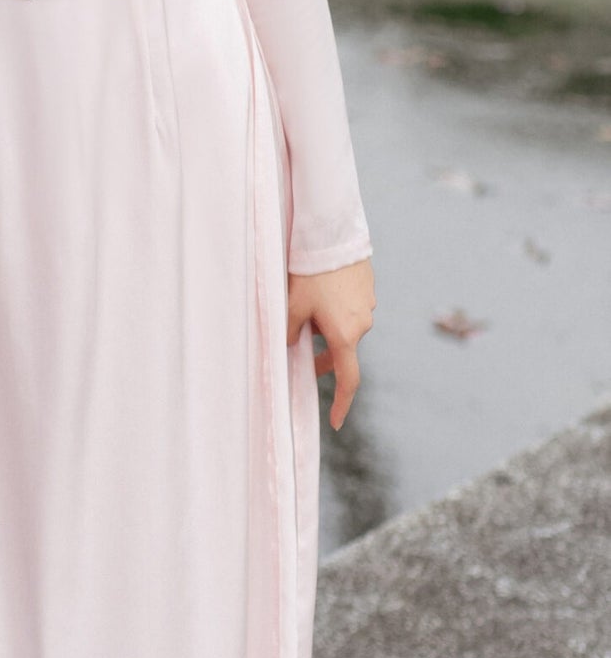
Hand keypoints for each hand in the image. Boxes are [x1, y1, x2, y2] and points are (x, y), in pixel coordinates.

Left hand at [288, 256, 374, 431]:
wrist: (334, 236)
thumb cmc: (311, 273)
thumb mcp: (292, 305)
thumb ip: (290, 331)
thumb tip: (289, 346)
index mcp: (345, 335)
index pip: (347, 379)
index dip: (341, 403)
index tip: (335, 421)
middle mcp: (363, 325)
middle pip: (342, 351)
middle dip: (322, 355)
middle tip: (300, 351)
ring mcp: (368, 307)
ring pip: (345, 328)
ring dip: (326, 328)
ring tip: (304, 309)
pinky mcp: (367, 291)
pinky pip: (350, 310)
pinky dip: (335, 311)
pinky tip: (319, 292)